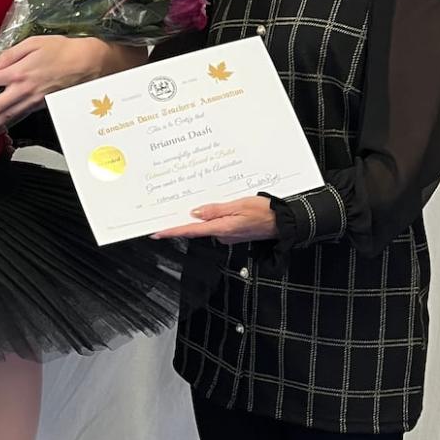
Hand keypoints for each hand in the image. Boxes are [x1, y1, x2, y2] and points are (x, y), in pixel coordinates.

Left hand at [0, 36, 135, 134]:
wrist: (87, 63)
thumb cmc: (61, 49)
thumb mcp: (33, 43)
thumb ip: (10, 54)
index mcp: (18, 72)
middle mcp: (23, 90)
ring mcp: (32, 101)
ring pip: (7, 118)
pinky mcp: (41, 106)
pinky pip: (20, 117)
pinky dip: (8, 125)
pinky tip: (0, 130)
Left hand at [151, 196, 278, 242]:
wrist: (283, 222)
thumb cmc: (266, 212)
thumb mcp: (240, 204)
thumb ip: (215, 209)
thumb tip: (195, 213)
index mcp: (222, 228)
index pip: (190, 230)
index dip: (172, 231)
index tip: (157, 232)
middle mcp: (222, 234)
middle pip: (196, 228)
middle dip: (181, 221)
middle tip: (166, 213)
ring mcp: (227, 235)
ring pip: (206, 226)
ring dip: (198, 218)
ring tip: (190, 205)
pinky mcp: (232, 233)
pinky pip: (216, 225)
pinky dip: (211, 218)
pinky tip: (212, 209)